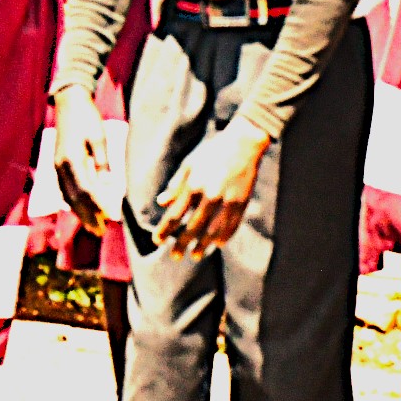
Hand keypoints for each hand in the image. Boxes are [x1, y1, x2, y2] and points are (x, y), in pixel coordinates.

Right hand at [51, 86, 116, 233]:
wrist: (68, 102)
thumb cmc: (87, 117)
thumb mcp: (99, 138)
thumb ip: (103, 163)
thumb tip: (109, 186)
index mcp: (72, 160)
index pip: (86, 191)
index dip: (98, 207)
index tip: (111, 219)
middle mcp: (61, 166)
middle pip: (74, 198)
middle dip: (87, 216)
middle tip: (100, 232)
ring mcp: (56, 165)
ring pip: (67, 195)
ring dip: (79, 212)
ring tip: (92, 225)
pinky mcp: (57, 163)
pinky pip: (63, 189)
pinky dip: (72, 201)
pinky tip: (80, 207)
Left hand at [154, 119, 269, 256]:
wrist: (244, 144)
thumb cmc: (212, 152)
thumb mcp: (189, 165)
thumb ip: (175, 186)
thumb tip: (161, 203)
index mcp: (193, 185)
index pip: (175, 214)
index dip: (164, 229)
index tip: (156, 240)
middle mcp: (210, 196)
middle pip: (193, 227)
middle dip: (182, 243)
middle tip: (175, 256)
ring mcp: (228, 201)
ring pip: (213, 230)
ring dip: (203, 245)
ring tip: (195, 255)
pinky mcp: (242, 202)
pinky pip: (232, 225)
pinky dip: (224, 236)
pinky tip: (217, 244)